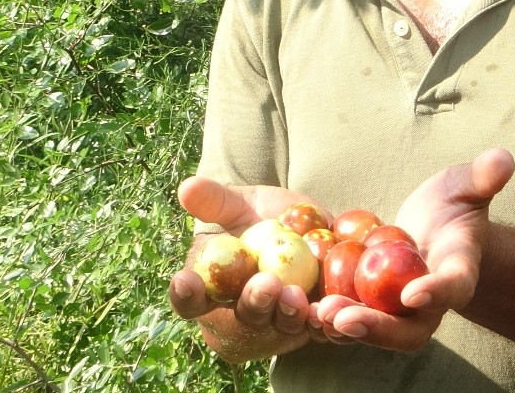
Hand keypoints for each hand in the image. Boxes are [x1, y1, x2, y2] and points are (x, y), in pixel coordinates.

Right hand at [169, 177, 316, 338]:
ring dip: (289, 314)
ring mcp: (280, 324)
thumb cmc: (257, 218)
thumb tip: (187, 187)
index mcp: (213, 292)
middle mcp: (244, 316)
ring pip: (283, 327)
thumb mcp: (237, 205)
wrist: (304, 225)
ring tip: (296, 296)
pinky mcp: (315, 321)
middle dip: (254, 303)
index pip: (191, 302)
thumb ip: (213, 201)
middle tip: (265, 283)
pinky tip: (329, 308)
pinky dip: (326, 320)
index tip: (185, 280)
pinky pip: (321, 328)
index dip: (186, 295)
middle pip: (243, 321)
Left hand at [311, 148, 513, 350]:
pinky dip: (330, 320)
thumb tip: (504, 159)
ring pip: (377, 332)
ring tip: (318, 314)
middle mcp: (430, 303)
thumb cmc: (454, 207)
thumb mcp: (466, 187)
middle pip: (410, 329)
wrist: (436, 230)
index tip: (413, 293)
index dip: (436, 292)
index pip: (453, 286)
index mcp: (458, 272)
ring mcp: (400, 312)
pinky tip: (303, 308)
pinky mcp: (374, 309)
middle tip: (344, 317)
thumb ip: (482, 177)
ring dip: (347, 327)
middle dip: (378, 328)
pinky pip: (353, 321)